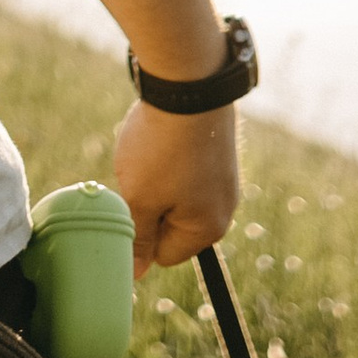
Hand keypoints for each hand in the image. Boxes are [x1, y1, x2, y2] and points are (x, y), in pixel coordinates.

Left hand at [110, 98, 240, 276]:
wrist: (189, 82)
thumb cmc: (163, 147)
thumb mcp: (140, 199)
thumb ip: (137, 238)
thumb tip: (135, 274)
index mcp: (208, 228)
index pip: (164, 254)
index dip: (140, 231)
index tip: (134, 199)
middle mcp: (224, 206)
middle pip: (171, 222)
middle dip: (149, 202)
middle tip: (141, 172)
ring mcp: (223, 176)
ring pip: (175, 191)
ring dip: (156, 176)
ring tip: (151, 149)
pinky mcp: (217, 149)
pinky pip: (184, 166)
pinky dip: (168, 154)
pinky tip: (162, 134)